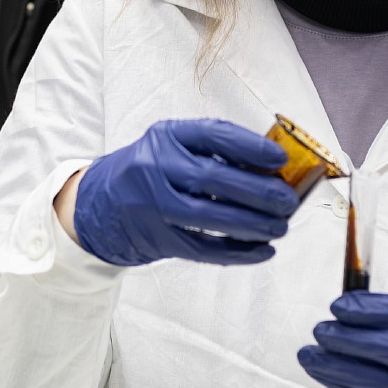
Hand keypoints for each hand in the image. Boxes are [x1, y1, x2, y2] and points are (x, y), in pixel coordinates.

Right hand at [73, 117, 297, 266]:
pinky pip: (202, 249)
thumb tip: (272, 169)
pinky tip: (262, 250)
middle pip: (213, 179)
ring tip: (281, 227)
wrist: (100, 202)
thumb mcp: (173, 146)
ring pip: (208, 218)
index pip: (212, 134)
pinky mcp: (157, 238)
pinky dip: (237, 252)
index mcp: (166, 136)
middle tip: (288, 200)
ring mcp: (152, 205)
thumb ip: (214, 152)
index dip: (251, 147)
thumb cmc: (150, 169)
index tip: (280, 159)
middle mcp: (154, 167)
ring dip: (252, 225)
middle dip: (258, 191)